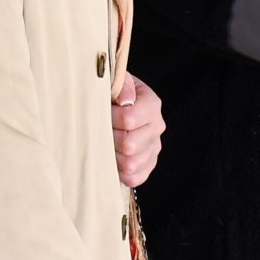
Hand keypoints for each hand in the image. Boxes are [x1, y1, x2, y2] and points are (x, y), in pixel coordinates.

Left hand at [112, 73, 164, 187]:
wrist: (114, 106)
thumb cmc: (111, 93)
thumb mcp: (115, 80)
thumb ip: (121, 85)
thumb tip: (125, 101)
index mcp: (151, 104)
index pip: (128, 119)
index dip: (109, 119)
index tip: (101, 113)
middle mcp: (157, 126)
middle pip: (129, 144)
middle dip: (109, 139)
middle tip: (101, 131)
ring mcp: (154, 147)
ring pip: (131, 164)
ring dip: (113, 156)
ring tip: (106, 144)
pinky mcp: (148, 165)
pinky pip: (134, 178)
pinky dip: (120, 173)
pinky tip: (112, 160)